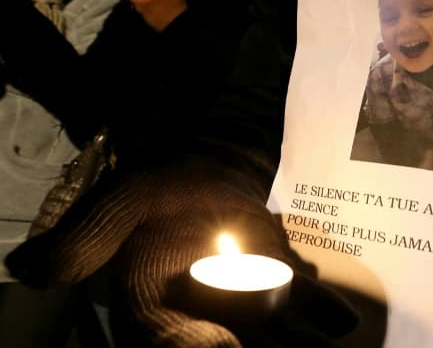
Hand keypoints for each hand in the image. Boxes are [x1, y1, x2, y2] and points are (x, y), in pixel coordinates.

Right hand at [5, 147, 356, 346]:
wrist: (201, 158)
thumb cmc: (157, 184)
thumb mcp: (118, 205)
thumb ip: (86, 240)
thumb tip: (24, 269)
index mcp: (155, 307)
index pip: (171, 343)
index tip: (222, 346)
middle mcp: (203, 314)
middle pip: (228, 346)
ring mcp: (245, 300)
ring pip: (271, 333)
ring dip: (297, 346)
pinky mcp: (278, 279)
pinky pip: (302, 304)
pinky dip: (323, 313)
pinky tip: (345, 322)